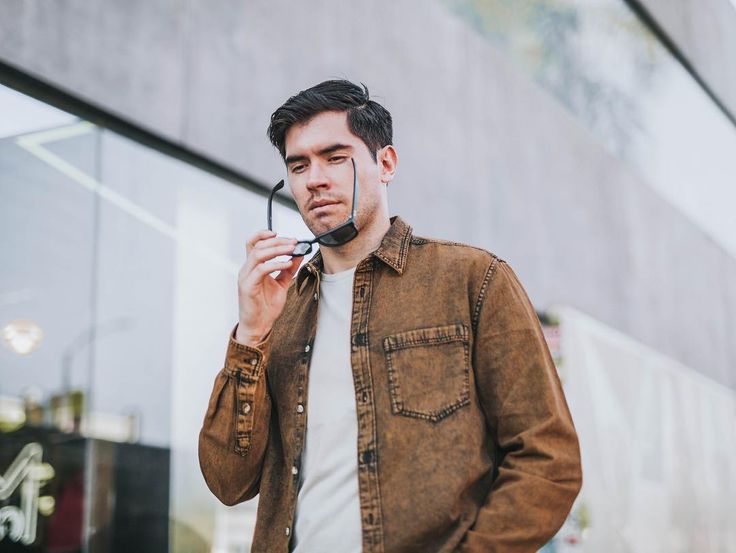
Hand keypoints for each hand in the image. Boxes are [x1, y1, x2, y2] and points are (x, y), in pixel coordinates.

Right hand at [236, 230, 302, 345]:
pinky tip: (287, 264)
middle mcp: (247, 269)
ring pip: (258, 254)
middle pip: (258, 245)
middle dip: (277, 241)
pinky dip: (276, 264)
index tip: (282, 235)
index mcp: (253, 267)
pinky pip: (261, 269)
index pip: (254, 243)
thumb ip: (288, 269)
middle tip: (294, 242)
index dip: (265, 235)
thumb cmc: (266, 307)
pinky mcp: (248, 286)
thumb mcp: (282, 284)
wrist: (259, 326)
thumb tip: (299, 255)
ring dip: (277, 249)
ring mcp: (246, 277)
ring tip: (292, 249)